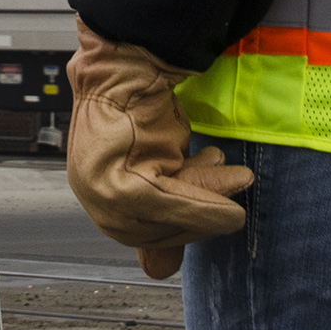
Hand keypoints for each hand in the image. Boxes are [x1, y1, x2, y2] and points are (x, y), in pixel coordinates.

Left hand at [64, 19, 252, 279]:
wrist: (125, 58)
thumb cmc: (144, 106)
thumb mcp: (160, 165)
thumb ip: (163, 211)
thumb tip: (156, 270)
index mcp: (99, 195)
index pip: (150, 233)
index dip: (191, 221)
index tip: (225, 209)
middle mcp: (92, 197)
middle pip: (158, 231)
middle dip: (202, 210)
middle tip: (238, 182)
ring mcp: (96, 192)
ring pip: (165, 217)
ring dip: (210, 199)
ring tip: (238, 177)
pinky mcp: (111, 182)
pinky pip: (166, 203)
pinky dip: (203, 200)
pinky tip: (232, 187)